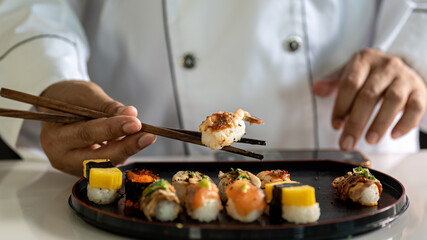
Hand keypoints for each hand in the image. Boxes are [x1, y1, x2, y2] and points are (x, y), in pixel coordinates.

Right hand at [39, 80, 155, 175]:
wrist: (58, 109)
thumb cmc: (69, 99)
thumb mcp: (86, 95)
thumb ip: (107, 107)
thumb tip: (131, 114)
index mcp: (55, 137)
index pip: (87, 133)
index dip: (113, 129)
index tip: (135, 123)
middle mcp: (61, 157)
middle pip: (98, 158)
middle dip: (126, 147)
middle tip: (148, 136)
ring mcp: (74, 166)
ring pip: (107, 164)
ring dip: (128, 150)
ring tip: (145, 136)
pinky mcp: (87, 169)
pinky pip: (108, 164)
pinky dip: (123, 151)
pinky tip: (135, 140)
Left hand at [313, 48, 426, 150]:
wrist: (400, 69)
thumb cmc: (369, 75)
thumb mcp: (349, 73)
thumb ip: (333, 83)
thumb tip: (316, 88)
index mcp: (364, 60)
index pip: (350, 84)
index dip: (341, 107)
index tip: (336, 126)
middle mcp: (386, 66)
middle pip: (369, 95)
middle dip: (356, 122)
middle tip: (347, 143)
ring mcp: (405, 77)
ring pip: (393, 100)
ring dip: (380, 123)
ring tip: (369, 140)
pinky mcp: (420, 90)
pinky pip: (416, 107)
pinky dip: (405, 122)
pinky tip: (394, 135)